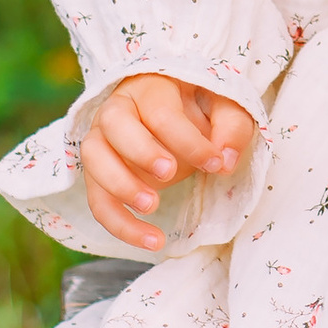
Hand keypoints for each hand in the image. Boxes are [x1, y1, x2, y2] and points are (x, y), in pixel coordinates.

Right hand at [79, 74, 255, 249]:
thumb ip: (232, 128)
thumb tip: (225, 161)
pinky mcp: (99, 173)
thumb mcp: (226, 108)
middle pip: (115, 124)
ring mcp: (102, 140)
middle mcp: (118, 109)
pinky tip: (150, 240)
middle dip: (141, 151)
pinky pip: (98, 200)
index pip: (162, 113)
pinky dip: (119, 224)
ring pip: (95, 160)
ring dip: (120, 186)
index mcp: (151, 88)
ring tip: (153, 206)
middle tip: (170, 174)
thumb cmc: (200, 108)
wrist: (176, 114)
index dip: (188, 141)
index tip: (216, 163)